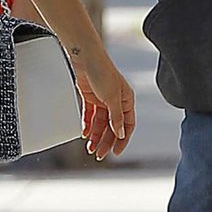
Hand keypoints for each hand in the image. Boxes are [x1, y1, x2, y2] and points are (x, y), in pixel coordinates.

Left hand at [67, 37, 135, 159]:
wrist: (85, 58)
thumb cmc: (102, 72)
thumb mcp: (112, 98)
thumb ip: (116, 117)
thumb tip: (121, 133)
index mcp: (126, 100)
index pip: (127, 125)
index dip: (122, 140)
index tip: (116, 153)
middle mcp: (116, 101)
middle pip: (112, 127)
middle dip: (106, 141)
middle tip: (98, 154)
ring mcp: (103, 99)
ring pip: (100, 123)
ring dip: (95, 136)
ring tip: (89, 148)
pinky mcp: (90, 97)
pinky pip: (90, 115)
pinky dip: (87, 125)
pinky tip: (84, 134)